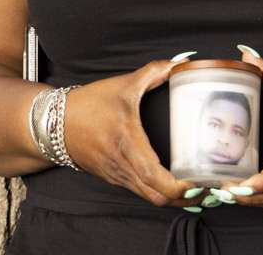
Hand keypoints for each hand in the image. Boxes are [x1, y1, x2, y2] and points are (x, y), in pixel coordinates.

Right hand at [61, 58, 200, 208]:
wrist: (53, 123)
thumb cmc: (88, 105)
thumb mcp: (122, 85)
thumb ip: (153, 72)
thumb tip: (179, 63)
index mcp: (128, 145)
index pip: (158, 180)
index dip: (183, 188)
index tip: (203, 181)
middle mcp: (123, 166)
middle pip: (159, 198)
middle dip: (186, 198)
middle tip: (209, 186)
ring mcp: (118, 175)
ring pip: (151, 198)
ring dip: (175, 198)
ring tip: (198, 187)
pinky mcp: (114, 177)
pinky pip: (141, 191)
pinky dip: (160, 192)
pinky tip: (175, 182)